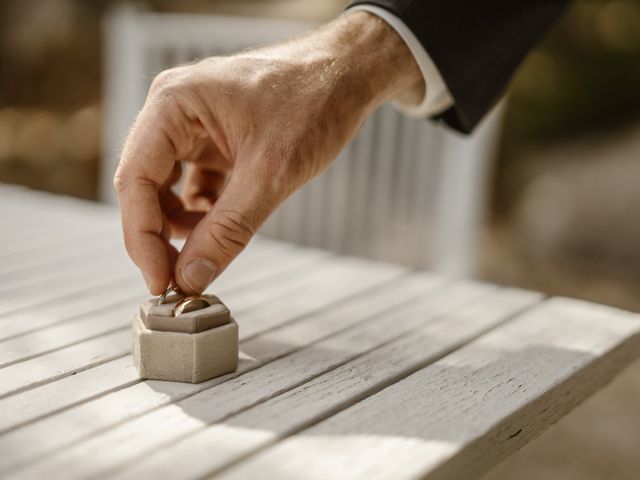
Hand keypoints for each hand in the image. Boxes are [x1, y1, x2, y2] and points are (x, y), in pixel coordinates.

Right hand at [114, 11, 423, 294]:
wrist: (348, 75)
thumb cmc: (314, 102)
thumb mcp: (270, 173)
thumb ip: (228, 229)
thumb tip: (192, 277)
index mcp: (173, 104)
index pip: (135, 181)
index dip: (142, 239)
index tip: (161, 282)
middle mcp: (174, 112)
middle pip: (145, 187)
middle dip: (160, 236)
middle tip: (181, 279)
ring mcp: (192, 127)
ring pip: (167, 190)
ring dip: (184, 226)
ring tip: (211, 248)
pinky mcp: (213, 141)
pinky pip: (193, 186)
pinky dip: (205, 212)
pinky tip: (225, 225)